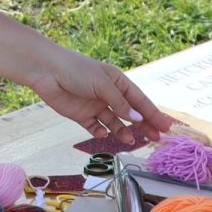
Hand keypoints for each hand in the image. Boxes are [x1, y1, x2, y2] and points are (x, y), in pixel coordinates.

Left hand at [28, 46, 173, 143]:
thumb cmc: (76, 70)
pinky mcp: (81, 114)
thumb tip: (137, 118)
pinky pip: (94, 126)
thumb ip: (119, 103)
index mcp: (117, 82)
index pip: (139, 101)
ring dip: (122, 131)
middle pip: (130, 113)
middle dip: (142, 126)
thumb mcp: (102, 84)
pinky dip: (100, 132)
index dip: (153, 114)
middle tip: (155, 139)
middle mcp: (108, 94)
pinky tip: (103, 133)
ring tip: (129, 140)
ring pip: (114, 122)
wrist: (46, 71)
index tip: (165, 127)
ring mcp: (95, 105)